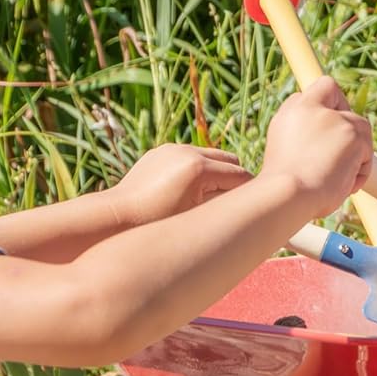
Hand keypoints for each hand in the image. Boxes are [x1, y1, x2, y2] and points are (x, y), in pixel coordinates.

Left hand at [109, 143, 252, 225]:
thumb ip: (224, 205)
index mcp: (199, 169)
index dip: (251, 195)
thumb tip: (250, 204)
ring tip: (214, 198)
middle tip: (238, 204)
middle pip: (230, 160)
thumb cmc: (157, 227)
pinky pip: (189, 156)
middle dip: (235, 181)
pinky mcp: (161, 151)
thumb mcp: (196, 218)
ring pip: (210, 156)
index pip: (241, 177)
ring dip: (216, 174)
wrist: (116, 219)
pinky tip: (191, 192)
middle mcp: (187, 152)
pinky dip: (196, 170)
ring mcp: (172, 149)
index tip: (260, 207)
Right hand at [261, 76, 373, 215]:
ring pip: (360, 130)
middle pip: (345, 110)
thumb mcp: (283, 151)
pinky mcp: (355, 136)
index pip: (322, 89)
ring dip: (354, 154)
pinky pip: (367, 154)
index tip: (330, 132)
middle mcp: (313, 108)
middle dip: (348, 133)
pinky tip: (343, 185)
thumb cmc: (282, 185)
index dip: (331, 107)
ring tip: (337, 177)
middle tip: (336, 161)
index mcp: (292, 110)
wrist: (287, 195)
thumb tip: (324, 142)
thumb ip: (304, 134)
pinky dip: (360, 172)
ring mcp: (337, 120)